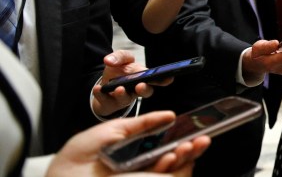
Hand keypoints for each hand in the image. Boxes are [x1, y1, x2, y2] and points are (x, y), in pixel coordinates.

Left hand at [45, 110, 209, 176]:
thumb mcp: (110, 131)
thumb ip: (140, 123)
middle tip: (202, 135)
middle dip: (191, 146)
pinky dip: (180, 168)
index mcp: (134, 155)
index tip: (193, 126)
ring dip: (188, 155)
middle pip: (175, 159)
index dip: (181, 136)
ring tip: (193, 143)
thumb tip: (168, 115)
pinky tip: (176, 154)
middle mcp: (141, 171)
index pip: (165, 146)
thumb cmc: (74, 162)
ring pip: (177, 170)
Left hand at [92, 51, 171, 116]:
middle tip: (140, 86)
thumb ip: (120, 56)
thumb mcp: (120, 59)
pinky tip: (98, 89)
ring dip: (122, 94)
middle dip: (144, 90)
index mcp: (143, 78)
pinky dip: (101, 95)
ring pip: (126, 99)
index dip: (164, 80)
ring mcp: (124, 98)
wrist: (102, 85)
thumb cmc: (118, 72)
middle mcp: (136, 90)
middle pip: (145, 92)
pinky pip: (106, 100)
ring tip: (118, 89)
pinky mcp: (109, 104)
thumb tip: (110, 60)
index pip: (156, 80)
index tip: (169, 78)